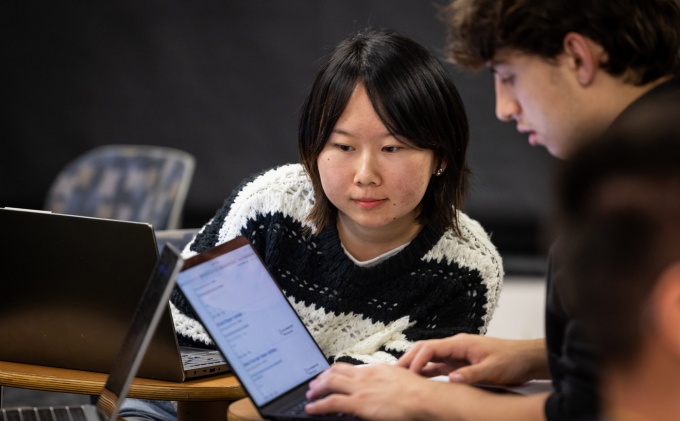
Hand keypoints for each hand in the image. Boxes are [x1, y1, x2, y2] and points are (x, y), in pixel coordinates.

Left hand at [305, 362, 438, 420]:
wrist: (421, 397)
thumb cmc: (417, 391)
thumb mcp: (398, 379)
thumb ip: (385, 381)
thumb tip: (381, 387)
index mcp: (374, 369)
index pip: (347, 366)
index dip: (333, 371)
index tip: (327, 375)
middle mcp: (364, 375)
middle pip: (335, 371)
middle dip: (321, 378)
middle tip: (314, 385)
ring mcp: (360, 388)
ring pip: (330, 383)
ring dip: (317, 389)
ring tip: (310, 395)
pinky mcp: (359, 403)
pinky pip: (332, 402)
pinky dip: (318, 405)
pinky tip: (312, 408)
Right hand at [396, 334, 548, 385]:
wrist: (527, 359)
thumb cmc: (512, 360)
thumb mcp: (493, 370)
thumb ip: (472, 374)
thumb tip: (451, 379)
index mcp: (461, 343)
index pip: (431, 348)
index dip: (417, 359)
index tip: (408, 373)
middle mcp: (456, 346)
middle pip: (425, 349)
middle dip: (408, 359)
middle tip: (394, 372)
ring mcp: (457, 355)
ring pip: (430, 358)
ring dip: (415, 366)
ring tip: (400, 377)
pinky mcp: (461, 364)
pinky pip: (439, 366)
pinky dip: (427, 372)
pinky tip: (419, 381)